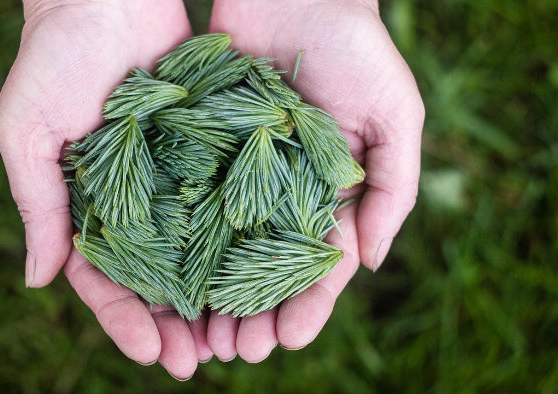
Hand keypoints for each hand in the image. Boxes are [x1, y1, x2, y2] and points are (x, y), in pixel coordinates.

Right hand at [0, 0, 210, 378]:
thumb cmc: (53, 59)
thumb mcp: (27, 133)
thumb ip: (36, 205)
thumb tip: (36, 279)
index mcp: (87, 206)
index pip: (102, 279)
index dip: (123, 320)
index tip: (149, 353)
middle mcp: (135, 201)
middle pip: (156, 278)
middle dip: (175, 323)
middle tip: (198, 362)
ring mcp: (175, 179)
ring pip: (197, 251)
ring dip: (214, 297)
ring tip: (236, 338)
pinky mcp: (210, 150)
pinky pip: (227, 200)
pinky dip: (242, 239)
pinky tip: (264, 273)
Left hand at [206, 0, 423, 361]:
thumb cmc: (358, 49)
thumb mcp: (396, 115)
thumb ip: (392, 189)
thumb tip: (371, 263)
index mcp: (327, 193)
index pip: (318, 263)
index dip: (307, 305)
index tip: (287, 339)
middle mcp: (281, 191)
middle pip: (264, 266)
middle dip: (254, 311)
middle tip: (237, 352)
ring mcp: (239, 173)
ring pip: (223, 245)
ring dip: (213, 292)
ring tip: (200, 334)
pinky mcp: (203, 148)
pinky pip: (190, 200)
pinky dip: (180, 240)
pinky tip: (167, 276)